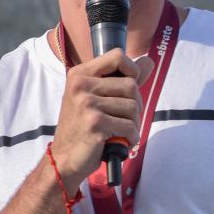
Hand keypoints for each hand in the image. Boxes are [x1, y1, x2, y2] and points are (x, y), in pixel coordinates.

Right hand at [49, 49, 153, 192]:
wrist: (64, 158)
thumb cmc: (83, 127)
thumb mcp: (95, 97)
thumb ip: (122, 79)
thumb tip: (149, 61)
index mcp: (80, 74)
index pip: (117, 56)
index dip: (132, 69)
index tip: (131, 86)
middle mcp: (81, 86)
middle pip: (131, 85)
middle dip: (136, 106)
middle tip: (125, 119)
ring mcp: (87, 104)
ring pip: (133, 107)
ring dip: (134, 124)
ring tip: (121, 132)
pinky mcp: (95, 123)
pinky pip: (130, 126)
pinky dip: (131, 137)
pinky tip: (121, 142)